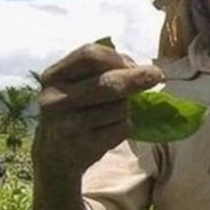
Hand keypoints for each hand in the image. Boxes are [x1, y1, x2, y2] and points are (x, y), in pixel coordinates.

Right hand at [34, 43, 162, 176]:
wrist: (55, 154)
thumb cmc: (74, 110)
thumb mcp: (76, 84)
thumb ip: (101, 70)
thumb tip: (137, 68)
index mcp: (53, 77)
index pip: (89, 55)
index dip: (116, 57)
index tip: (134, 63)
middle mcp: (55, 100)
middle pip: (106, 83)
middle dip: (135, 78)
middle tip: (156, 75)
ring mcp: (67, 125)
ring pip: (118, 108)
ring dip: (126, 108)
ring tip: (112, 114)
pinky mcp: (83, 147)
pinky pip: (120, 129)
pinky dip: (124, 126)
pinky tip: (109, 130)